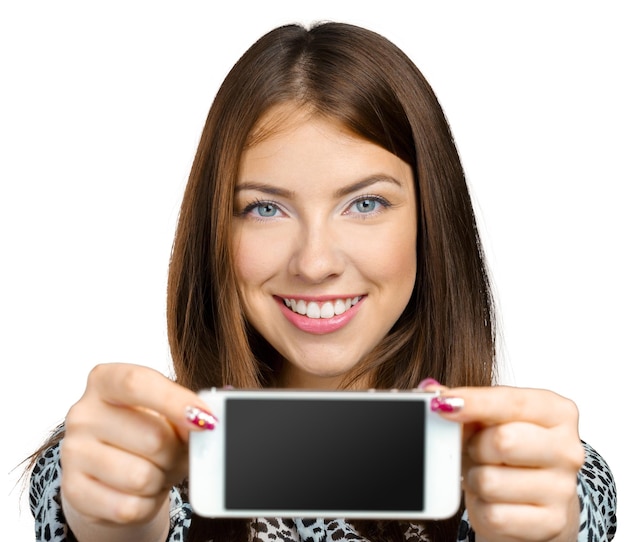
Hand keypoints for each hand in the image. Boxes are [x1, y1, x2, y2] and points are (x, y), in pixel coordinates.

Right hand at [59, 363, 213, 541]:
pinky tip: (140, 491)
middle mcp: (82, 413)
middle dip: (177, 452)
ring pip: (142, 477)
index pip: (137, 383)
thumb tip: (206, 422)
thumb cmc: (148, 429)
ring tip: (156, 469)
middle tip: (176, 452)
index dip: (175, 401)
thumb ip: (186, 410)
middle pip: (152, 437)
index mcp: (105, 380)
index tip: (206, 419)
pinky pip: (129, 507)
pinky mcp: (74, 492)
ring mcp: (73, 453)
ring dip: (162, 478)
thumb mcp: (167, 411)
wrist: (114, 471)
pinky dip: (146, 504)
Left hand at [433, 386, 583, 541]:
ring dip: (476, 479)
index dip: (474, 402)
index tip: (442, 403)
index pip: (511, 402)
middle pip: (502, 441)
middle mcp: (568, 448)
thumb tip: (430, 391)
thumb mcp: (488, 420)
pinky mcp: (551, 523)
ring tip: (487, 475)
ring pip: (491, 481)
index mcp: (557, 411)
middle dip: (476, 446)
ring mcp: (562, 489)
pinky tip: (493, 500)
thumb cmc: (507, 450)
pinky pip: (494, 514)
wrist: (532, 501)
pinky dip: (482, 508)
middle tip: (476, 450)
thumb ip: (462, 403)